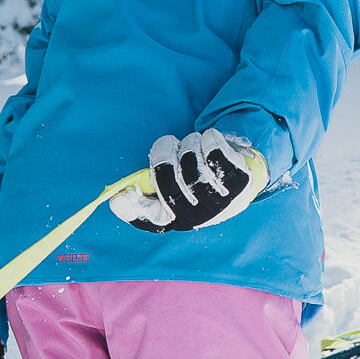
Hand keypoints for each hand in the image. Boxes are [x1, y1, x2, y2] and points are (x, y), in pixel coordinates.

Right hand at [107, 129, 272, 232]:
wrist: (241, 178)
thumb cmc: (199, 180)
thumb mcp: (174, 188)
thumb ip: (150, 190)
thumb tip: (118, 198)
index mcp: (177, 219)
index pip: (149, 219)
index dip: (131, 209)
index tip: (120, 196)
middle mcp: (197, 216)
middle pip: (167, 182)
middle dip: (164, 155)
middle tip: (168, 144)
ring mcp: (220, 201)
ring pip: (191, 163)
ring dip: (189, 144)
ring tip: (193, 144)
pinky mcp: (239, 182)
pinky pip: (215, 153)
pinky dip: (210, 139)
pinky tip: (210, 140)